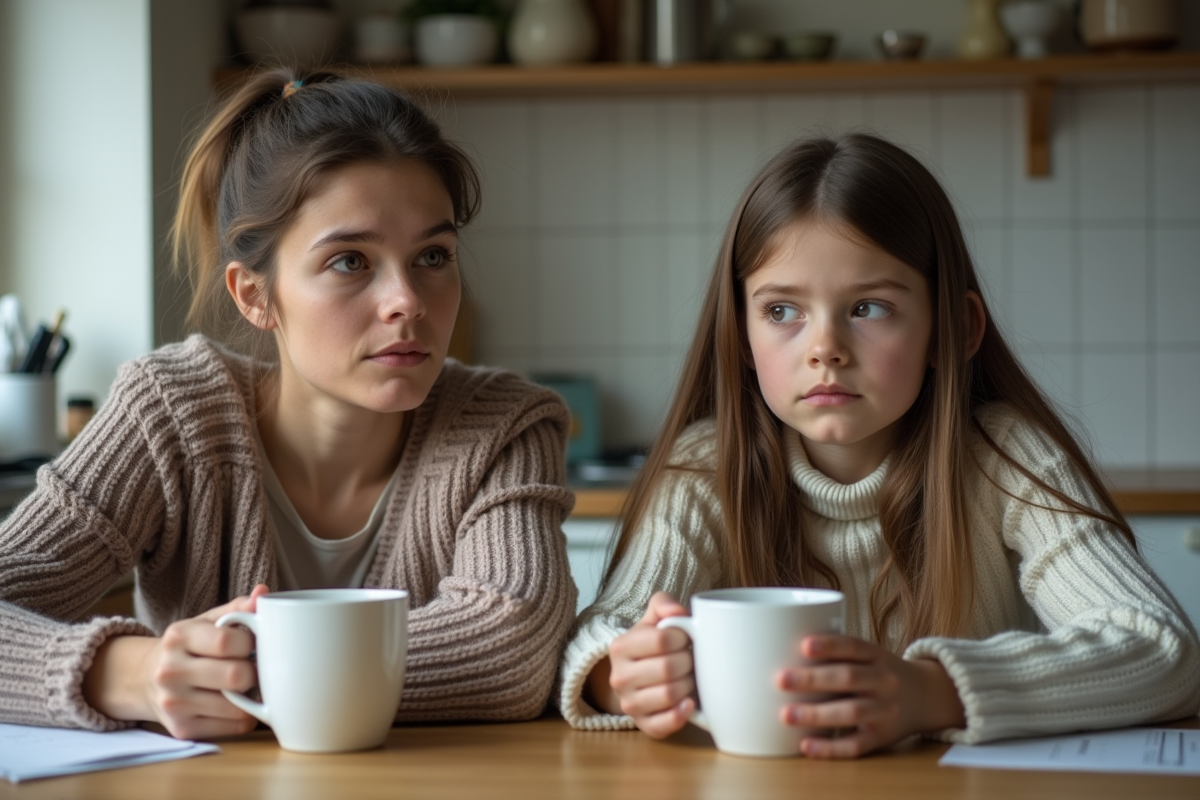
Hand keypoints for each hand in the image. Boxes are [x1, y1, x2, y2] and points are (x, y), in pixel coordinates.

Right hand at [84, 585, 269, 739]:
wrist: (144, 678)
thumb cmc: (187, 646)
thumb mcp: (206, 621)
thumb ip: (237, 609)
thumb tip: (263, 593)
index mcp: (179, 637)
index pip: (227, 641)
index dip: (252, 642)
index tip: (254, 643)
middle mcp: (171, 671)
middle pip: (235, 676)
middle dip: (255, 672)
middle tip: (254, 667)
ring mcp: (174, 704)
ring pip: (238, 707)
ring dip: (252, 697)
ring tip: (247, 685)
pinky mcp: (182, 729)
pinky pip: (233, 727)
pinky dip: (244, 716)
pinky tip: (236, 703)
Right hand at [605, 592, 695, 738]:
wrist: (636, 679)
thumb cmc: (651, 646)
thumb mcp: (653, 619)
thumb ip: (663, 604)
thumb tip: (679, 613)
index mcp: (620, 647)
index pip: (662, 639)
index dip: (682, 637)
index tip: (686, 638)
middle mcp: (619, 677)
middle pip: (668, 668)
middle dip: (688, 661)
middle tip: (690, 659)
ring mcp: (629, 704)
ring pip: (669, 695)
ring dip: (688, 684)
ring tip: (688, 677)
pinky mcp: (643, 725)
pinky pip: (664, 724)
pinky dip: (681, 714)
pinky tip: (689, 703)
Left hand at [775, 634, 965, 758]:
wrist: (926, 696)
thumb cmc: (879, 671)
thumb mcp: (869, 655)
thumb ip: (837, 653)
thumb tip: (780, 647)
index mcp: (877, 655)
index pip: (853, 646)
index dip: (829, 645)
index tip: (804, 645)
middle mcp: (884, 681)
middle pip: (850, 678)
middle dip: (814, 679)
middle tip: (781, 679)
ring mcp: (885, 710)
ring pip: (853, 712)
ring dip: (818, 715)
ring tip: (787, 715)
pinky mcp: (881, 737)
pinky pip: (855, 744)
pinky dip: (830, 747)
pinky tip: (806, 745)